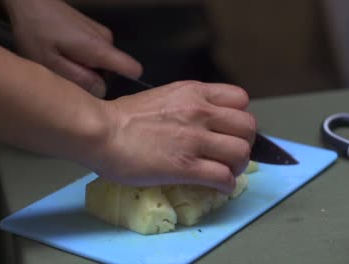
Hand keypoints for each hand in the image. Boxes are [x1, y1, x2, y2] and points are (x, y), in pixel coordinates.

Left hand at [2, 0, 141, 96]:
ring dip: (84, 68)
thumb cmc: (35, 31)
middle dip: (93, 78)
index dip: (123, 84)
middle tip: (66, 75)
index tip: (101, 91)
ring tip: (60, 62)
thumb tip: (102, 91)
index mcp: (100, 49)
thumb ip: (79, 79)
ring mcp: (100, 33)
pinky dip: (80, 58)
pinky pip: (95, 54)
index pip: (133, 69)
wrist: (27, 1)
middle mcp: (107, 40)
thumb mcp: (51, 62)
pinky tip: (61, 52)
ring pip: (102, 63)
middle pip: (113, 71)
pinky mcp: (92, 30)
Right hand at [97, 81, 255, 192]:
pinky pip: (223, 177)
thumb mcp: (162, 97)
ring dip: (237, 166)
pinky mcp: (186, 166)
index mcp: (194, 93)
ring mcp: (195, 140)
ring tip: (226, 172)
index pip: (241, 100)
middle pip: (248, 127)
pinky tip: (218, 187)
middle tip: (231, 153)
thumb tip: (197, 122)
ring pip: (241, 153)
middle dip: (244, 143)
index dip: (239, 117)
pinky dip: (226, 185)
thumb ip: (185, 105)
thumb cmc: (121, 117)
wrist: (101, 131)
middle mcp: (200, 112)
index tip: (229, 130)